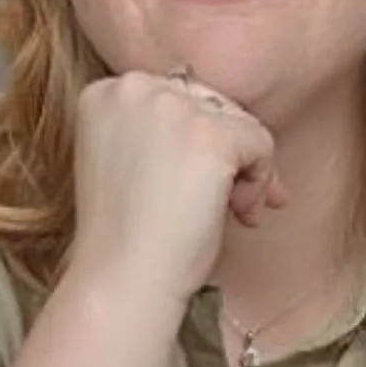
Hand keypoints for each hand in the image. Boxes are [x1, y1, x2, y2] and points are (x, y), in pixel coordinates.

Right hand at [70, 70, 288, 304]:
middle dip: (232, 154)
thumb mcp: (133, 163)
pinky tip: (239, 216)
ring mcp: (171, 107)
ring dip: (248, 172)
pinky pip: (261, 143)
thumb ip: (167, 134)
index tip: (204, 183)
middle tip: (237, 204)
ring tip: (237, 214)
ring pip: (240, 123)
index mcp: (104, 93)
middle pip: (212, 105)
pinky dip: (261, 182)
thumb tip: (240, 132)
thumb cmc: (128, 236)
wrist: (121, 278)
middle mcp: (134, 88)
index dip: (200, 141)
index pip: (178, 98)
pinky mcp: (208, 135)